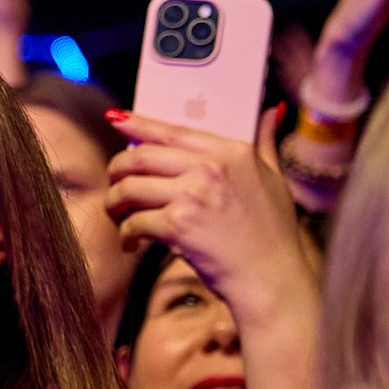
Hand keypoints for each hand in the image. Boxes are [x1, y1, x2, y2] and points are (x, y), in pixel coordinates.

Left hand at [106, 107, 312, 319]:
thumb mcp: (275, 178)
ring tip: (119, 215)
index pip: (172, 131)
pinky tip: (132, 242)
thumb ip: (265, 143)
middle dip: (117, 171)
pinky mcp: (178, 225)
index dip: (137, 124)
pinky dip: (126, 234)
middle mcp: (211, 168)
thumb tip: (271, 111)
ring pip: (128, 188)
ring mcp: (193, 195)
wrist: (271, 277)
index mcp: (232, 152)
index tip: (116, 121)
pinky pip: (133, 221)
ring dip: (114, 203)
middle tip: (115, 185)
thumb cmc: (272, 232)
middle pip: (139, 157)